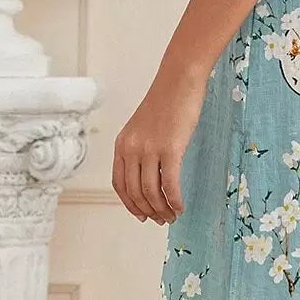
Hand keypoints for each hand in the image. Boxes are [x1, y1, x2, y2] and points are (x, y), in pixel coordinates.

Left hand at [112, 70, 206, 224]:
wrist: (179, 79)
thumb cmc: (166, 101)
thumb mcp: (144, 127)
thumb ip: (142, 148)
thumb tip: (151, 174)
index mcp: (122, 144)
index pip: (119, 184)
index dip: (130, 204)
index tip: (142, 215)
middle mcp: (131, 148)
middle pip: (135, 192)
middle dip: (148, 211)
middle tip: (162, 220)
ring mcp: (149, 149)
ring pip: (151, 191)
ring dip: (162, 209)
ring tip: (172, 216)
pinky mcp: (170, 148)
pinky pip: (169, 184)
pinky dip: (174, 200)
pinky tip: (180, 206)